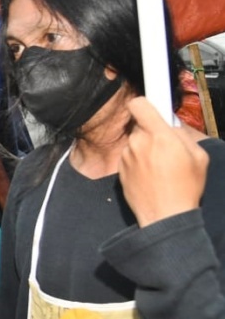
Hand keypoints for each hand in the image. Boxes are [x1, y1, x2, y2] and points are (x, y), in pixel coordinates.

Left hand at [120, 97, 209, 226]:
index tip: (150, 104)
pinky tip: (151, 175)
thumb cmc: (185, 187)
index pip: (139, 104)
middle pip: (140, 126)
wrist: (165, 215)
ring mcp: (127, 156)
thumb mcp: (199, 156)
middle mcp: (138, 142)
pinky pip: (130, 158)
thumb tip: (172, 126)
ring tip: (160, 166)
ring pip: (135, 143)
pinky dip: (138, 162)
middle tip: (166, 146)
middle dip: (151, 132)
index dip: (145, 103)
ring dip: (144, 149)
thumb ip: (183, 135)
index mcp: (159, 135)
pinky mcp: (120, 170)